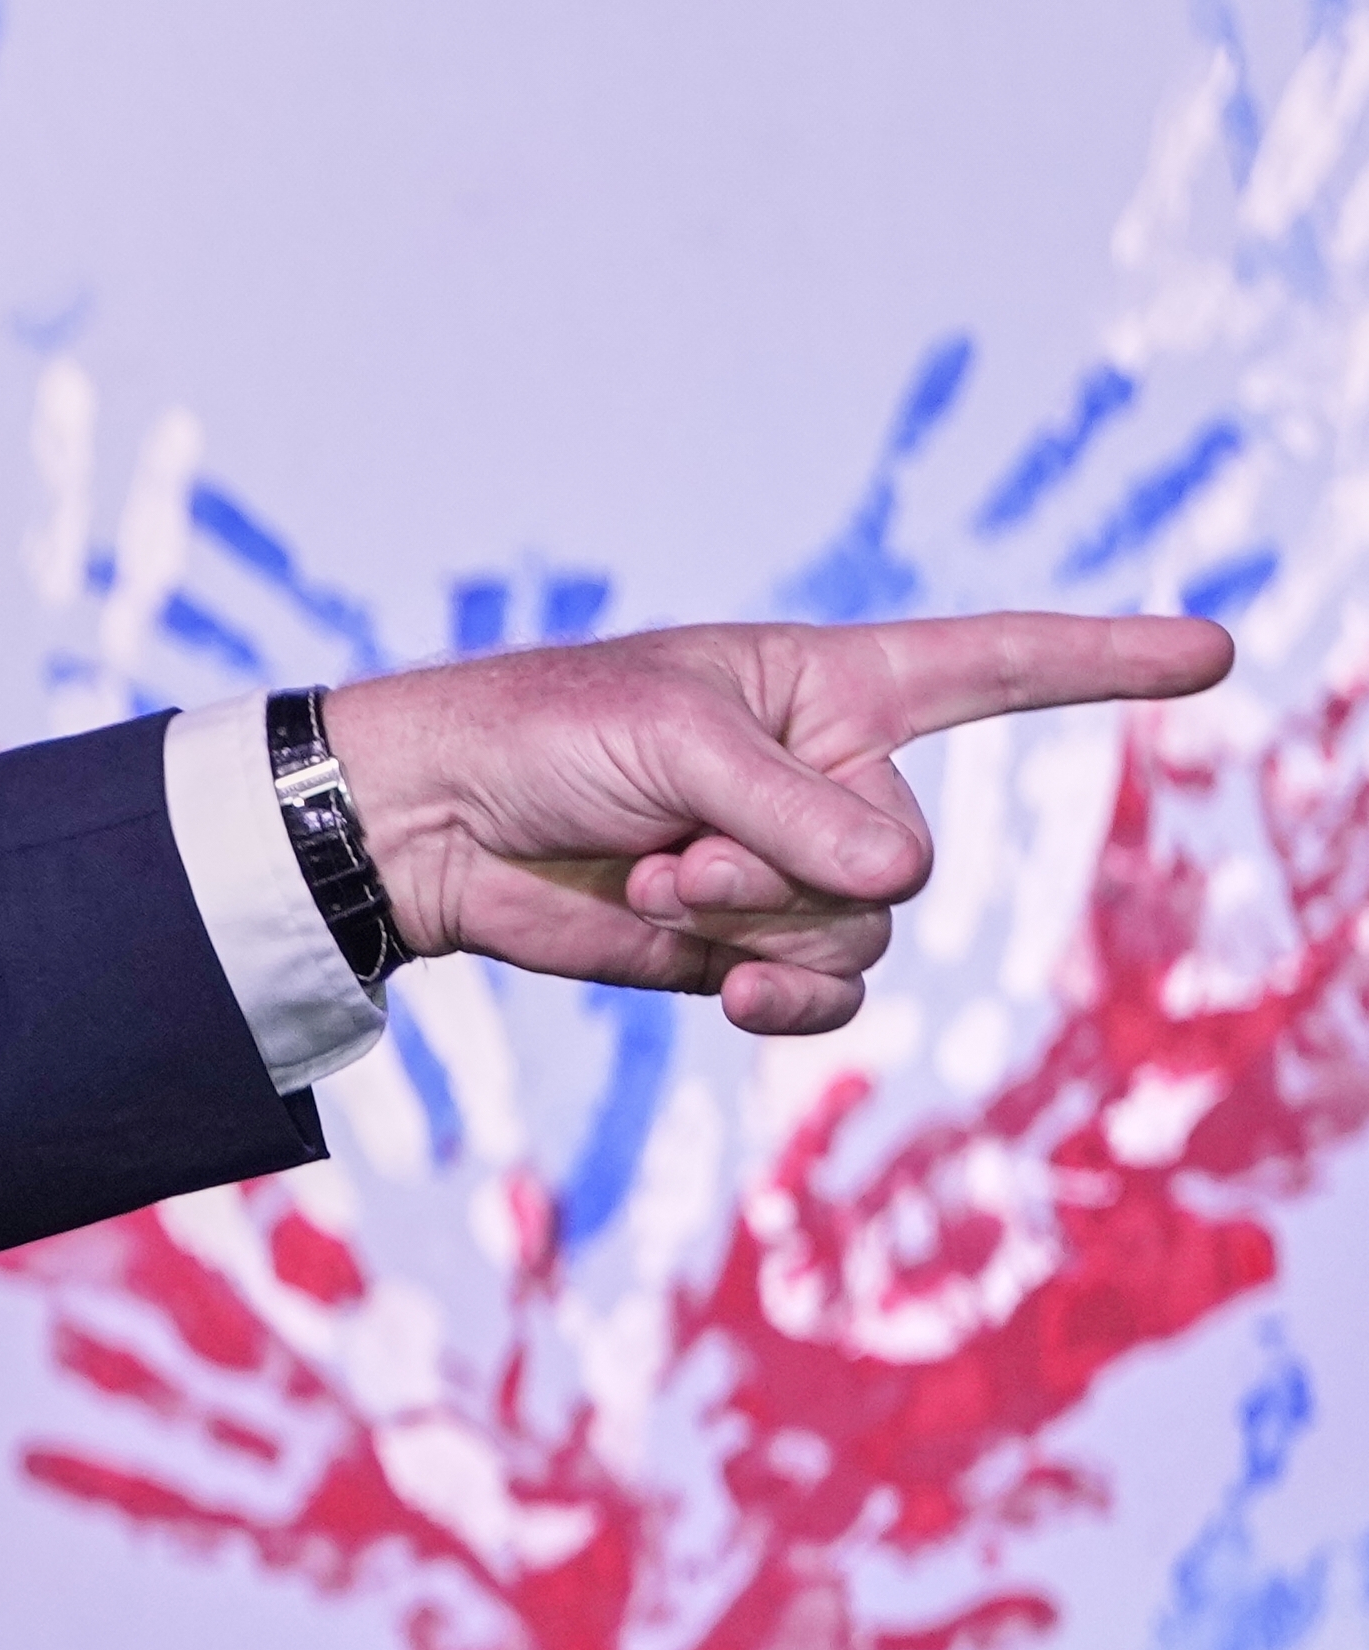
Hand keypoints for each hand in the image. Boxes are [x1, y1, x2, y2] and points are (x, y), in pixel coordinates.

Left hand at [319, 611, 1237, 1033]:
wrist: (438, 826)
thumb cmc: (544, 737)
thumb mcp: (676, 742)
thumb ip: (795, 809)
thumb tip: (899, 883)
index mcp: (831, 688)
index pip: (996, 667)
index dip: (1103, 663)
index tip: (1211, 652)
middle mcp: (831, 779)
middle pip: (900, 853)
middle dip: (786, 865)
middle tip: (669, 843)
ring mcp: (791, 872)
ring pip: (865, 932)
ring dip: (759, 925)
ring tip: (656, 884)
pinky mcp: (742, 950)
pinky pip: (825, 992)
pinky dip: (785, 998)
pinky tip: (726, 984)